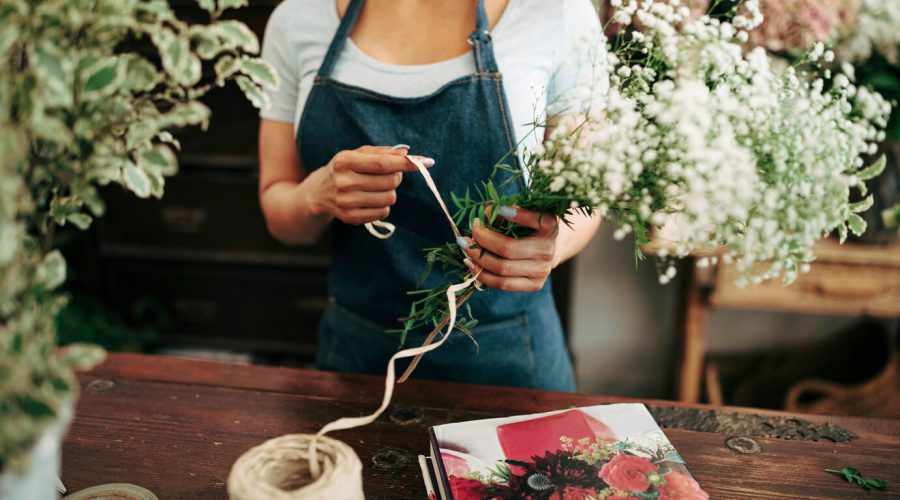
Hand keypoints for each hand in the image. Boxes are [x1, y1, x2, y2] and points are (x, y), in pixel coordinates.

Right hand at [311, 145, 433, 224]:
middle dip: (397, 176)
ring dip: (390, 192)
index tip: (425, 162)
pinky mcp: (350, 217)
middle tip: (389, 175)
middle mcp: (344, 181)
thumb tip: (407, 153)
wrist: (319, 193)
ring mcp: (346, 202)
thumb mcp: (357, 154)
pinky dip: (383, 205)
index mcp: (345, 161)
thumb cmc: (344, 169)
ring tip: (377, 187)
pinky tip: (371, 199)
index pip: (383, 163)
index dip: (406, 163)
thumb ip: (382, 152)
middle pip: (390, 181)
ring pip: (390, 198)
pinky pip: (383, 212)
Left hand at [460, 206, 560, 291]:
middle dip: (483, 238)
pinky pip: (502, 284)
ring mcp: (542, 270)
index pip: (533, 220)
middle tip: (471, 230)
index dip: (516, 215)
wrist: (548, 248)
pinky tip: (470, 263)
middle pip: (507, 248)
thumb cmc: (528, 226)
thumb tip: (481, 216)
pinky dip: (482, 274)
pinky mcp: (534, 285)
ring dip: (477, 257)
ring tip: (465, 246)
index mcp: (549, 226)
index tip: (497, 209)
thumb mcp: (521, 211)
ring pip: (502, 268)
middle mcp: (548, 250)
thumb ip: (503, 210)